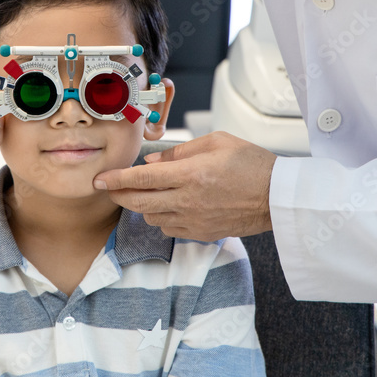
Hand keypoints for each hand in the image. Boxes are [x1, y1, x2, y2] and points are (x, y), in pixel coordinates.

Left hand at [92, 132, 275, 240]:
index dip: (115, 179)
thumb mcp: (216, 143)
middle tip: (109, 187)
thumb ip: (179, 152)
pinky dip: (160, 217)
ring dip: (141, 205)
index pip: (141, 179)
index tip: (99, 179)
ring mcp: (193, 220)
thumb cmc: (251, 164)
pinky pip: (168, 228)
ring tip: (144, 193)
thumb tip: (151, 162)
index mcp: (190, 174)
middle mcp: (187, 200)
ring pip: (151, 217)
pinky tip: (167, 206)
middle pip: (138, 202)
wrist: (277, 196)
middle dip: (118, 195)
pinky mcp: (201, 233)